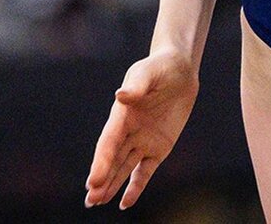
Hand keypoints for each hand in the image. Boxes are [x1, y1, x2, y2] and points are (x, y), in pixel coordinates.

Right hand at [85, 49, 198, 209]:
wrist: (179, 70)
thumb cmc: (160, 67)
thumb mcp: (148, 72)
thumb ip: (137, 86)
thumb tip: (121, 96)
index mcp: (122, 114)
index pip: (109, 141)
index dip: (101, 161)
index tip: (93, 181)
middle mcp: (129, 130)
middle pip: (112, 158)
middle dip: (102, 179)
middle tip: (91, 200)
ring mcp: (142, 140)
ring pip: (124, 168)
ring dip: (112, 185)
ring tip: (97, 202)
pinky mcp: (158, 148)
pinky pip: (145, 171)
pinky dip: (136, 187)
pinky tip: (125, 203)